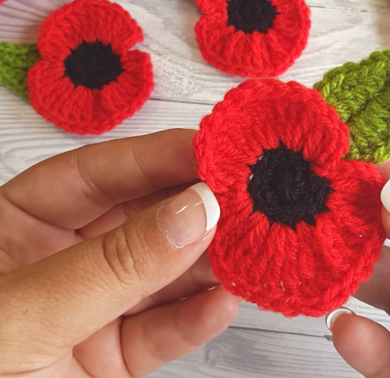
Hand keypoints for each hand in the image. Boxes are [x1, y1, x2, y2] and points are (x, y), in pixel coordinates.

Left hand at [0, 129, 238, 376]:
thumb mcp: (26, 316)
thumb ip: (112, 264)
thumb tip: (194, 210)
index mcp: (19, 226)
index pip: (97, 174)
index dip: (157, 155)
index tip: (212, 148)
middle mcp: (62, 260)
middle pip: (142, 216)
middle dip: (195, 205)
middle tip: (246, 194)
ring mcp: (92, 309)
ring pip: (164, 272)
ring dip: (209, 260)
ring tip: (250, 244)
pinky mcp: (115, 357)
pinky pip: (166, 330)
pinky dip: (199, 317)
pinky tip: (224, 300)